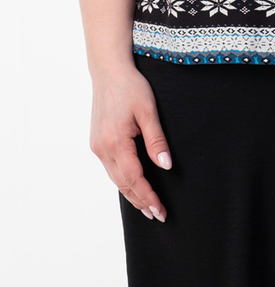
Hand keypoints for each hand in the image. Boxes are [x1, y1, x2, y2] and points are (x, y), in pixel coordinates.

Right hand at [89, 64, 171, 221]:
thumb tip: (166, 167)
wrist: (109, 71)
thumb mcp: (149, 111)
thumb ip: (156, 141)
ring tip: (148, 206)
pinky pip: (110, 169)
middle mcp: (102, 148)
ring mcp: (97, 146)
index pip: (134, 179)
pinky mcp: (96, 142)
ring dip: (131, 193)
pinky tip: (133, 184)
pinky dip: (122, 180)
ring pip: (115, 179)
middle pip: (123, 184)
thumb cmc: (131, 86)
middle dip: (141, 201)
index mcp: (116, 142)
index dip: (148, 197)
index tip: (161, 210)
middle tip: (158, 215)